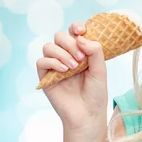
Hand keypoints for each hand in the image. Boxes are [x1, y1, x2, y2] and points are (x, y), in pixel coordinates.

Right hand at [35, 21, 107, 137]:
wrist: (87, 114)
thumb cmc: (96, 93)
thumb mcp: (101, 70)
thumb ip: (95, 51)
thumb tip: (81, 37)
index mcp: (81, 52)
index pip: (74, 32)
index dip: (75, 27)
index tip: (81, 30)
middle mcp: (67, 56)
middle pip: (60, 36)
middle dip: (70, 43)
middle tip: (80, 58)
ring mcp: (55, 66)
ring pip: (49, 46)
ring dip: (61, 53)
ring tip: (73, 67)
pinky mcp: (45, 77)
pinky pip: (41, 61)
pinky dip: (53, 62)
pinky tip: (64, 71)